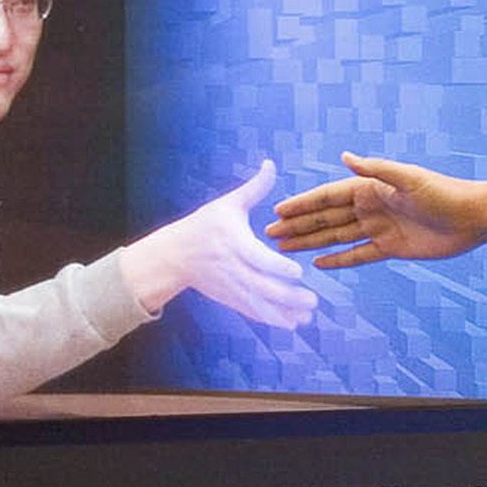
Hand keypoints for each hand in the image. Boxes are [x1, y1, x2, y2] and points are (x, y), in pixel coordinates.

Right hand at [122, 160, 318, 326]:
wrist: (174, 255)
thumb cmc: (203, 225)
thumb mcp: (226, 204)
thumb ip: (254, 188)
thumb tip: (271, 163)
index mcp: (232, 242)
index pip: (256, 257)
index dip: (276, 267)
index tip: (297, 272)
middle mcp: (231, 267)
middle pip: (260, 285)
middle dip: (286, 296)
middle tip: (312, 300)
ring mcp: (230, 286)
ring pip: (258, 303)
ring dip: (283, 312)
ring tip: (307, 316)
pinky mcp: (229, 297)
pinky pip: (252, 311)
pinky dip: (271, 318)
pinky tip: (292, 323)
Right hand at [267, 152, 486, 268]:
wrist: (472, 217)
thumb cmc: (443, 192)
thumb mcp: (408, 179)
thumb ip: (375, 170)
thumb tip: (345, 156)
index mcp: (370, 188)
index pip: (328, 197)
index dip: (302, 204)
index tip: (277, 210)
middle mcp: (370, 207)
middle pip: (327, 218)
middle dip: (298, 225)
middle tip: (268, 234)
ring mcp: (379, 228)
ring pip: (337, 237)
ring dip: (310, 242)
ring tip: (284, 247)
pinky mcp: (391, 248)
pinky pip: (358, 255)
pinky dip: (338, 260)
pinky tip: (318, 264)